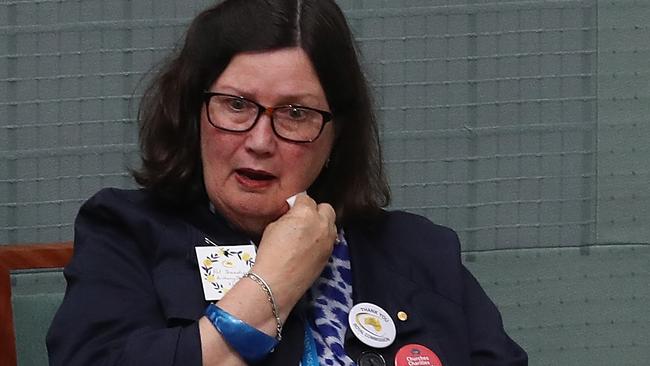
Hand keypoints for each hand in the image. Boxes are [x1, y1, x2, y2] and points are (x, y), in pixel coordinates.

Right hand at [252, 193, 336, 313]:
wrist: (276, 282)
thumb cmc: (271, 256)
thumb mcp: (273, 226)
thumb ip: (288, 216)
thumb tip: (292, 214)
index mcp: (305, 213)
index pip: (306, 198)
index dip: (297, 203)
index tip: (293, 207)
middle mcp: (321, 224)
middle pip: (326, 208)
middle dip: (316, 210)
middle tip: (303, 218)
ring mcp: (328, 240)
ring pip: (331, 223)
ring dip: (322, 224)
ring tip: (308, 232)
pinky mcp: (330, 254)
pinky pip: (330, 239)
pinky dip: (323, 239)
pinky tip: (310, 245)